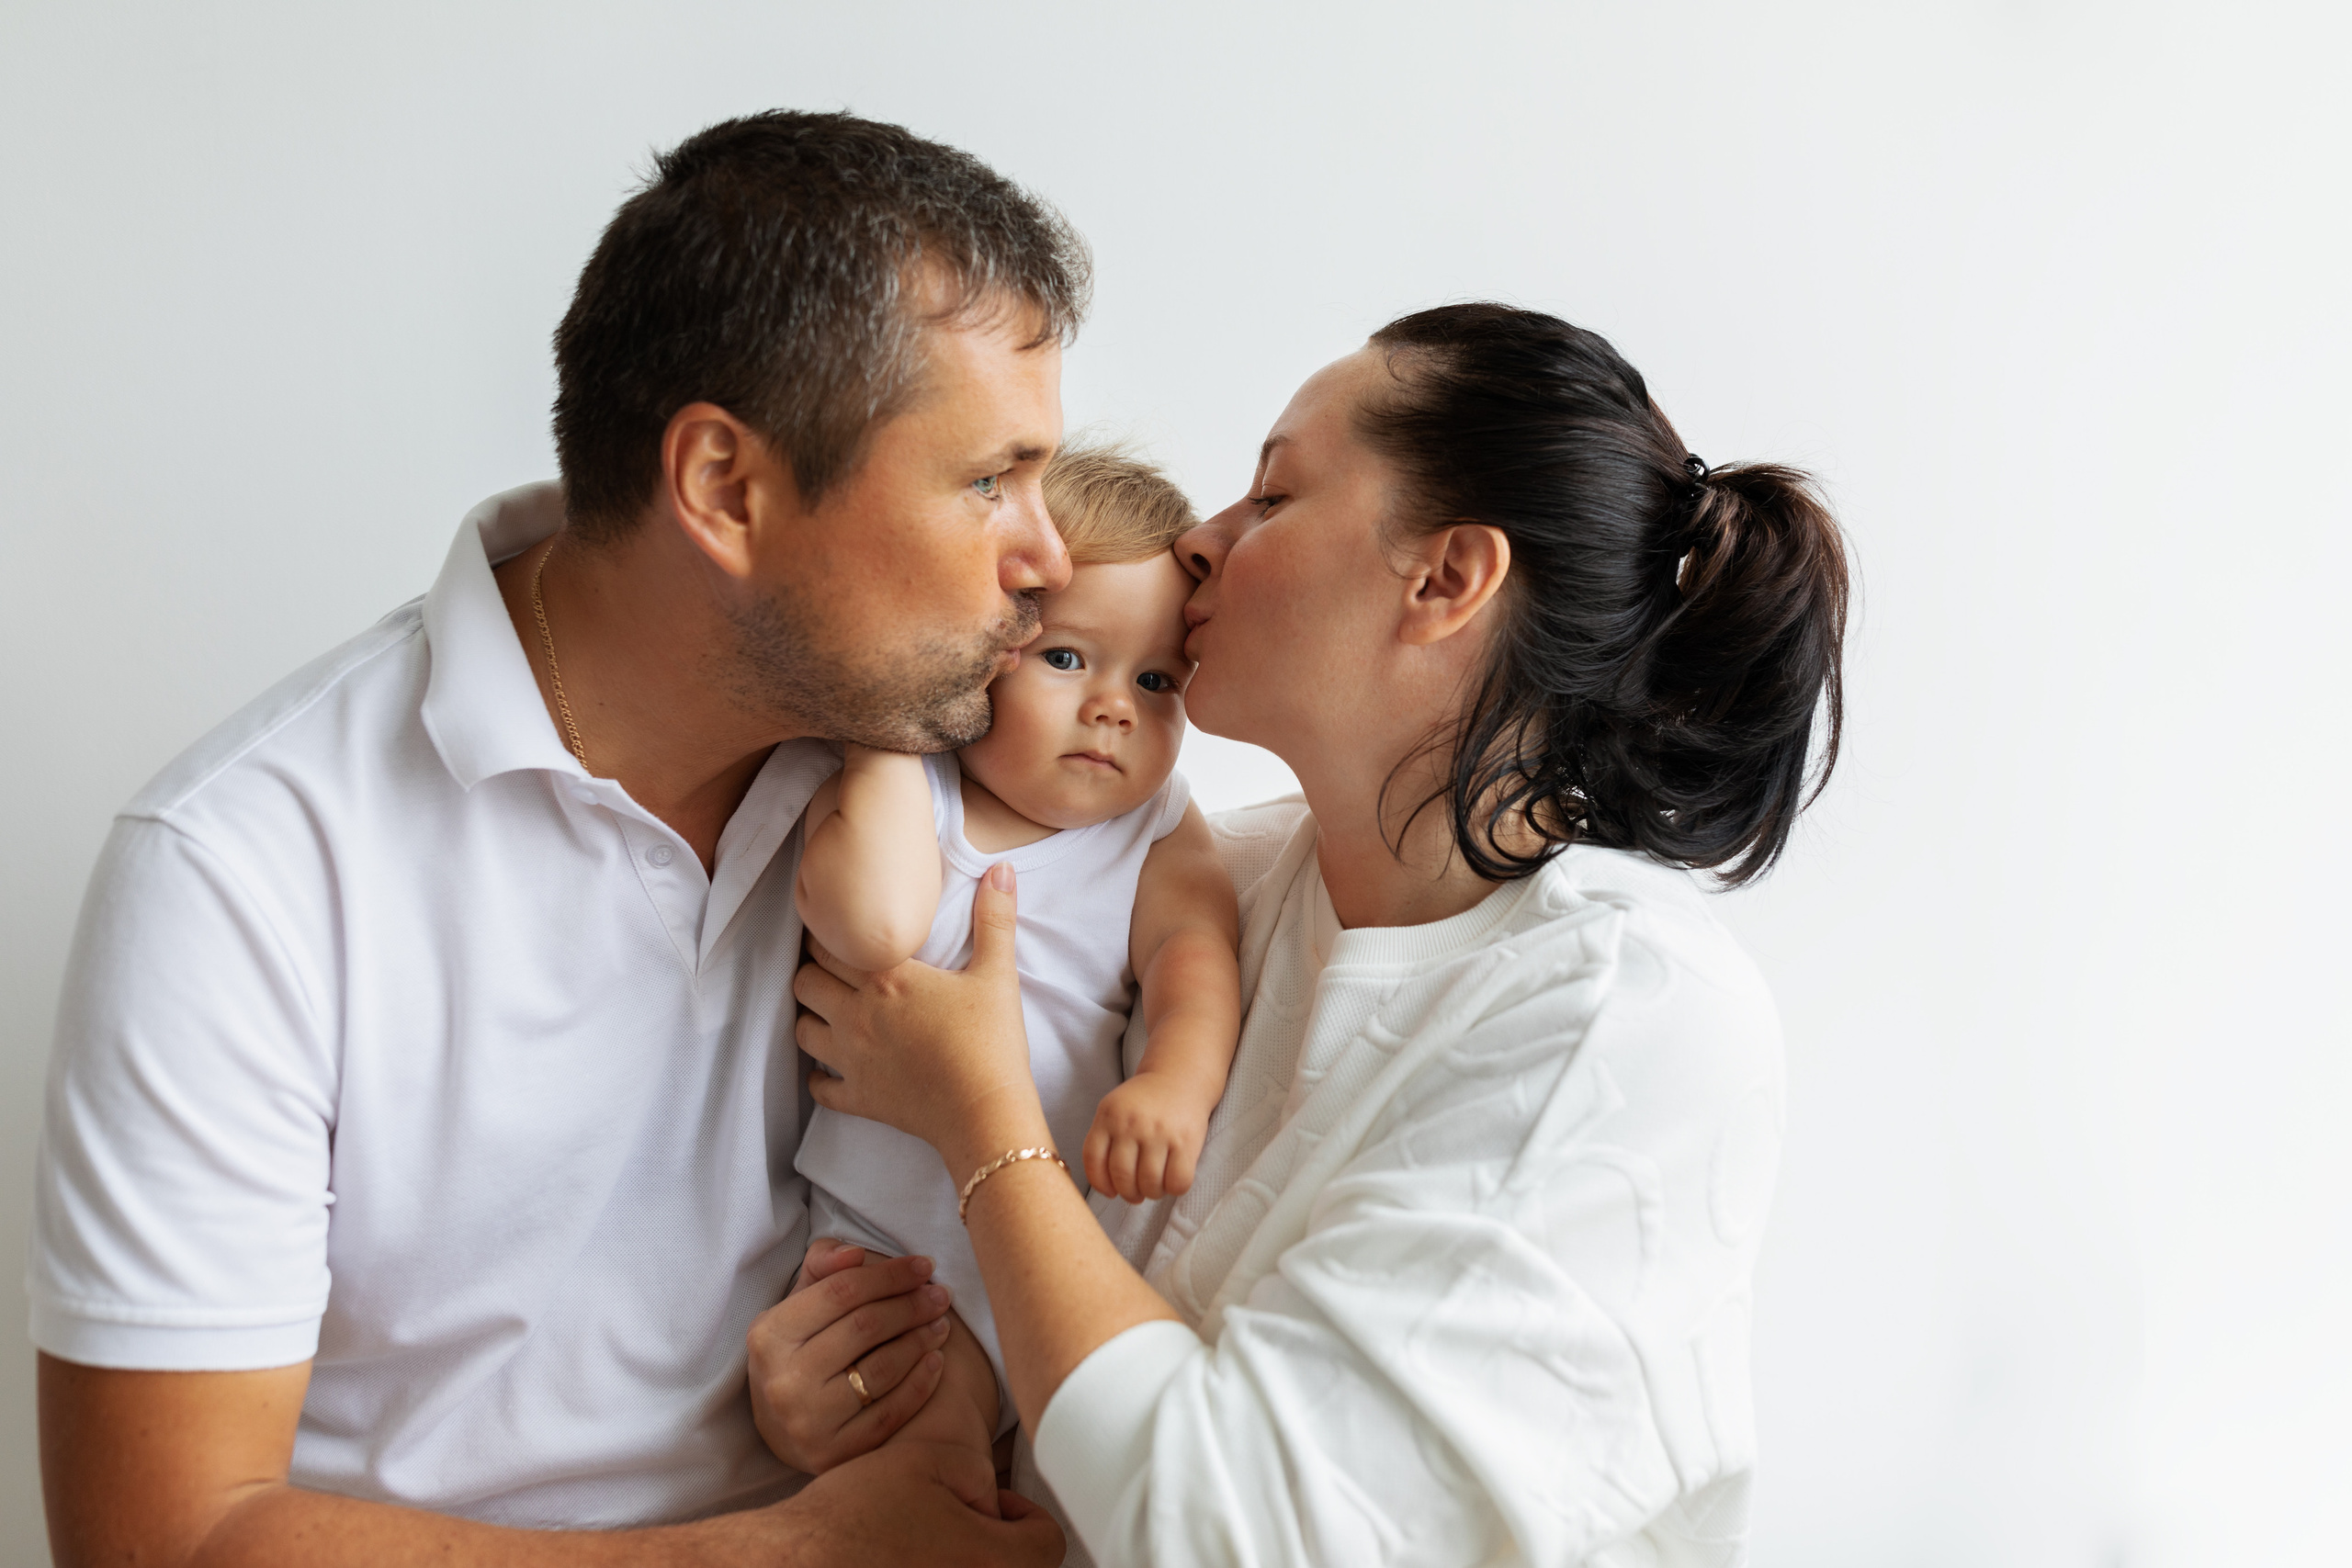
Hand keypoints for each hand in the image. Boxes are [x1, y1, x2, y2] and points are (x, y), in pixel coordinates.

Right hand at [710, 1440, 1063, 1567]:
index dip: (1024, 1516)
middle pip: (1017, 1567)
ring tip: (927, 1539)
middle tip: (955, 1519)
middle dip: (996, 1541)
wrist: (796, 1556)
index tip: (992, 1505)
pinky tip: (906, 1557)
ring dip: (968, 1557)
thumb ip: (983, 1473)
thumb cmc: (857, 1509)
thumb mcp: (931, 1460)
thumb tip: (994, 1502)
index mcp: (990, 1559)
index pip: (1046, 1543)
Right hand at [746, 1238, 953, 1473]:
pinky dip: (920, 1384)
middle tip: (940, 1295)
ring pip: (882, 1370)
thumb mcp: (798, 1302)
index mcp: (770, 1335)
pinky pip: (891, 1414)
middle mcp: (784, 1380)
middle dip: (912, 1305)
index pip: (841, 1291)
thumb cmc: (798, 1349)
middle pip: (866, 1327)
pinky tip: (935, 1361)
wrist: (780, 1426)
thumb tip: (856, 1253)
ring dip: (921, 1341)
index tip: (924, 1266)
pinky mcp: (833, 1455)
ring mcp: (808, 1422)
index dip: (889, 1275)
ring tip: (940, 1324)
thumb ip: (823, 1266)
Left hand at [794, 863, 1050, 1173]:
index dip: (829, 932)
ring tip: (829, 1009)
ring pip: (802, 1029)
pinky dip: (819, 1075)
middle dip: (813, 969)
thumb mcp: (998, 974)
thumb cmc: (992, 1042)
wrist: (986, 1112)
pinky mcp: (858, 1098)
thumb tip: (1001, 868)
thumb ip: (994, 918)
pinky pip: (818, 1086)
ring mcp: (852, 1059)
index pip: (832, 943)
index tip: (838, 927)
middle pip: (806, 981)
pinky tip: (831, 1068)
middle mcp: (858, 1014)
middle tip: (831, 965)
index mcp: (887, 978)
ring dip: (811, 1015)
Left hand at [1084, 1071, 1213, 1200]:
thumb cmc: (1144, 1102)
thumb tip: (1107, 1188)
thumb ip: (1104, 1140)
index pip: (1093, 1160)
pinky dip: (1174, 1189)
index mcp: (1109, 1115)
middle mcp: (1132, 1123)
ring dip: (1152, 1193)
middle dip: (1129, 1194)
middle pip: (1122, 1177)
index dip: (1101, 1183)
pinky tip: (1172, 1181)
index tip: (1111, 1191)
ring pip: (1149, 1183)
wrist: (1180, 1076)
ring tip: (1155, 1187)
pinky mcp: (1185, 1141)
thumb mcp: (1115, 1110)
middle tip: (1136, 1193)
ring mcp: (1159, 1132)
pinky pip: (1177, 1181)